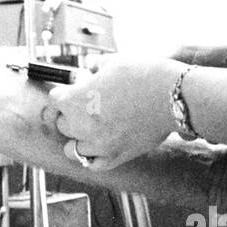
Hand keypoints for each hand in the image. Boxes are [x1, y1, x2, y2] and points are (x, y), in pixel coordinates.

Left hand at [44, 55, 177, 171]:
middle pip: (62, 124)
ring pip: (72, 148)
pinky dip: (91, 156)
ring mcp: (98, 145)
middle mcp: (82, 126)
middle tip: (87, 105)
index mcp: (76, 100)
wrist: (172, 97)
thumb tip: (90, 70)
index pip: (54, 99)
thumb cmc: (144, 76)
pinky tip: (98, 145)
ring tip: (91, 127)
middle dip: (71, 113)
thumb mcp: (113, 62)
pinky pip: (92, 164)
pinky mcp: (116, 157)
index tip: (72, 90)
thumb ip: (95, 68)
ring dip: (78, 138)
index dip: (64, 92)